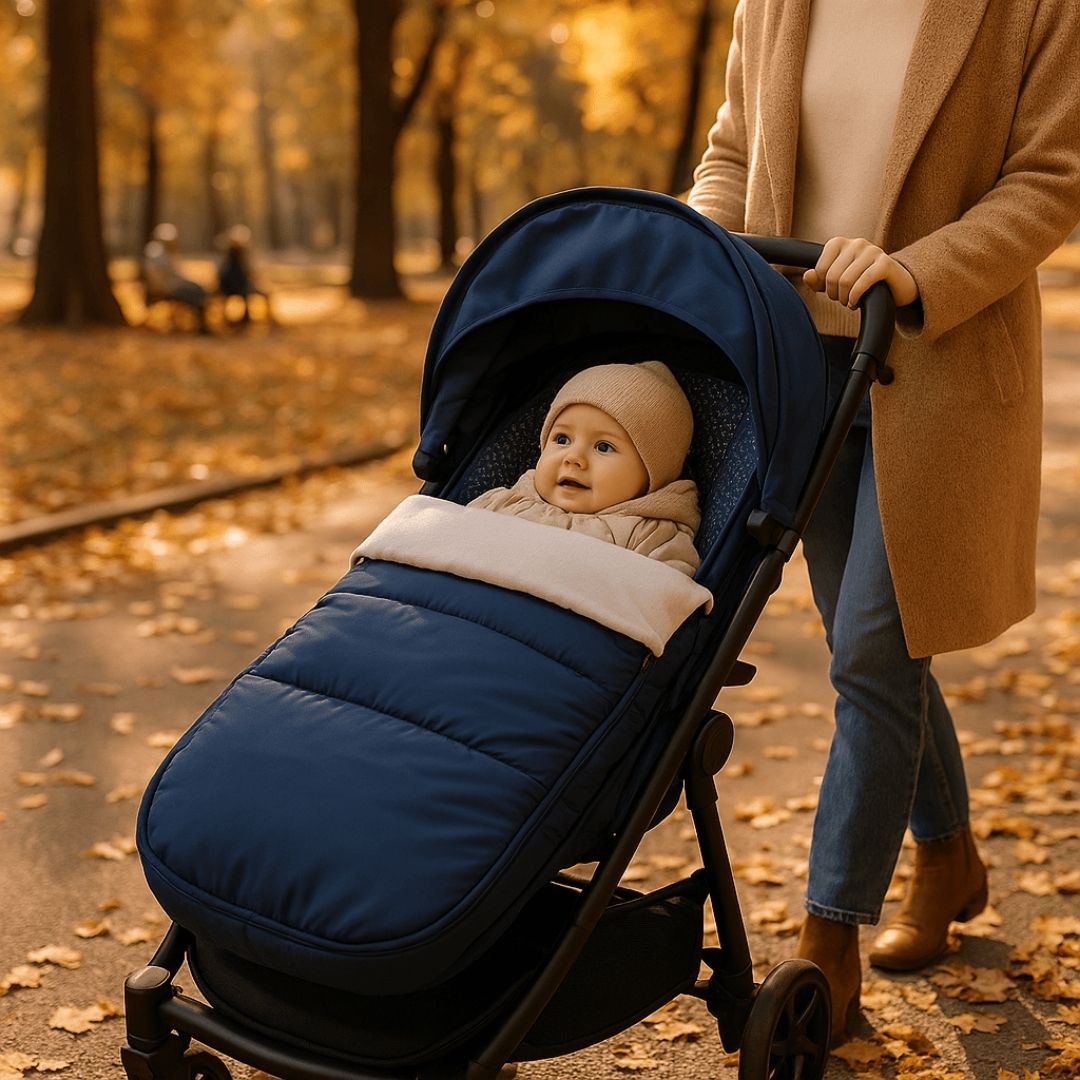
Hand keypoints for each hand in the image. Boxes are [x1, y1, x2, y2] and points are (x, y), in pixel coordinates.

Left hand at [803, 236, 918, 308]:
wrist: (894, 283)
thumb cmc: (860, 280)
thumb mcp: (836, 280)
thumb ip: (818, 279)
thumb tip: (808, 275)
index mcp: (839, 243)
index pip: (819, 269)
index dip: (823, 286)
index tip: (832, 291)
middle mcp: (856, 243)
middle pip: (832, 277)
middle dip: (834, 294)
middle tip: (842, 299)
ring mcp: (872, 251)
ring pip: (846, 281)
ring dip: (845, 298)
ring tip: (849, 301)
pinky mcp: (885, 263)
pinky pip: (862, 283)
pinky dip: (855, 297)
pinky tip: (856, 303)